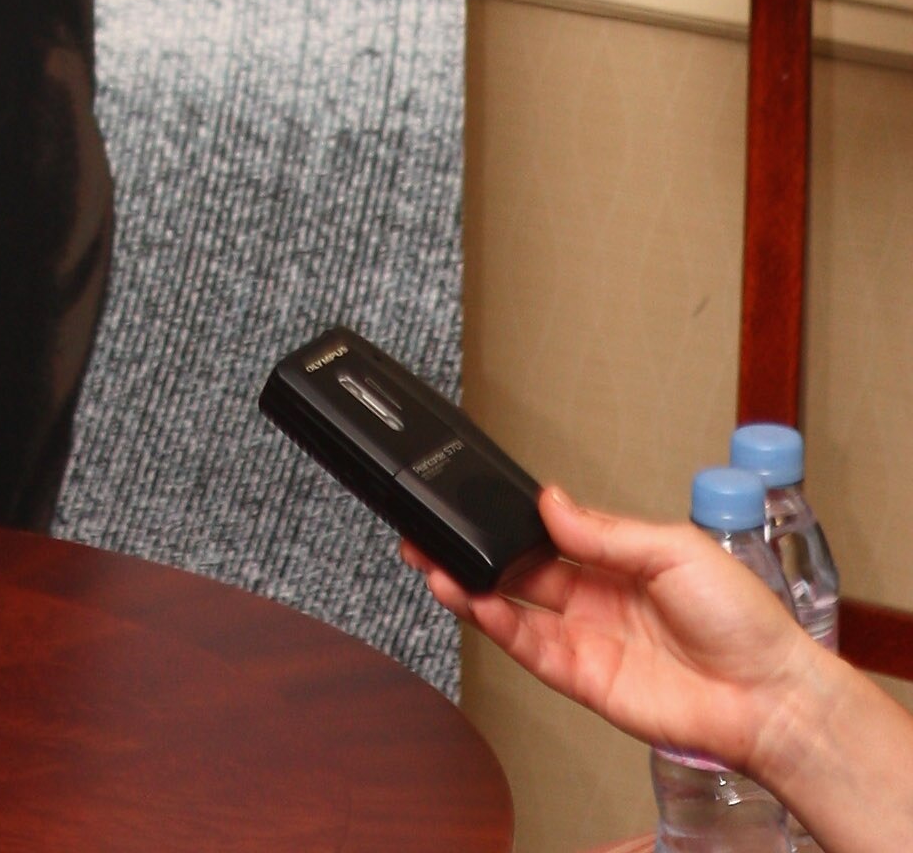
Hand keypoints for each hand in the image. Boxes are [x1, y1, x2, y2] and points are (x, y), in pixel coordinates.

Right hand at [407, 480, 814, 782]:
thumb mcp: (674, 549)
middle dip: (473, 550)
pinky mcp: (586, 679)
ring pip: (513, 610)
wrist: (767, 694)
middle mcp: (596, 597)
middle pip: (519, 569)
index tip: (470, 500)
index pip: (549, 533)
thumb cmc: (741, 620)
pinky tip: (475, 602)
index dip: (508, 520)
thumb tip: (551, 502)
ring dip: (471, 587)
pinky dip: (498, 628)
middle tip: (428, 532)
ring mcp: (588, 639)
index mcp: (618, 558)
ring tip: (433, 565)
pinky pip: (531, 650)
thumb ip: (606, 531)